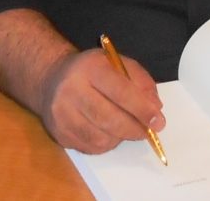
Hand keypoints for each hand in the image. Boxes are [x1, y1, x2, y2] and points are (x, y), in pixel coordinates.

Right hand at [37, 48, 164, 153]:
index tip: (158, 120)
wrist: (51, 78)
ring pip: (101, 138)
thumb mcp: (116, 62)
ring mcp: (62, 114)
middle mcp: (72, 90)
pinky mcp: (59, 133)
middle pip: (109, 118)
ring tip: (126, 128)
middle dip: (135, 128)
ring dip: (121, 137)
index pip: (120, 91)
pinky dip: (106, 144)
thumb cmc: (90, 70)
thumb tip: (155, 108)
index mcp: (90, 68)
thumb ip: (139, 80)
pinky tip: (108, 132)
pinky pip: (91, 148)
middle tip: (149, 131)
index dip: (142, 108)